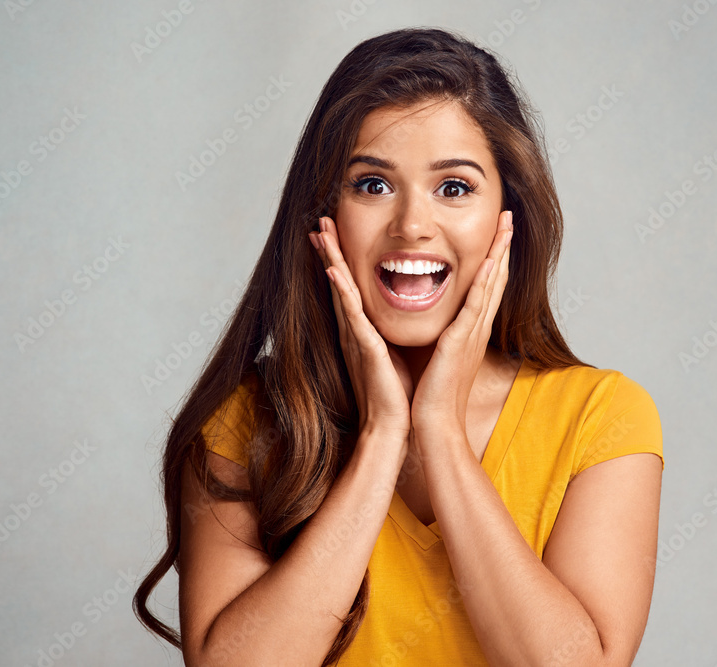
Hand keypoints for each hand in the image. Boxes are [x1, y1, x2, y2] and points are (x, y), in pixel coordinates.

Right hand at [310, 216, 412, 442]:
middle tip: (320, 221)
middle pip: (339, 281)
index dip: (340, 260)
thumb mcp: (394, 355)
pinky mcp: (364, 348)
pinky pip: (351, 315)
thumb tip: (397, 320)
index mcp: (363, 330)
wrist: (393, 427)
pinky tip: (334, 272)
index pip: (349, 287)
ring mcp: (356, 337)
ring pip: (341, 290)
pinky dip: (342, 292)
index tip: (333, 234)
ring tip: (320, 233)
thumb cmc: (397, 395)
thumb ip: (389, 335)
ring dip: (330, 260)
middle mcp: (354, 330)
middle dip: (329, 251)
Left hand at [410, 210, 512, 438]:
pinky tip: (489, 258)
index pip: (485, 286)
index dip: (493, 257)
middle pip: (495, 277)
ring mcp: (472, 333)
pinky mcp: (461, 340)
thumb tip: (436, 323)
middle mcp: (476, 328)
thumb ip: (440, 335)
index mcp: (469, 330)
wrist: (432, 423)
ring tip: (505, 223)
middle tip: (508, 215)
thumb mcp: (438, 355)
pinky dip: (484, 279)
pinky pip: (476, 303)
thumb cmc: (431, 394)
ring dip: (498, 251)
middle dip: (502, 245)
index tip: (496, 231)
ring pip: (490, 283)